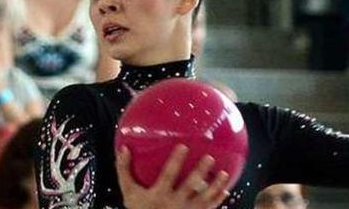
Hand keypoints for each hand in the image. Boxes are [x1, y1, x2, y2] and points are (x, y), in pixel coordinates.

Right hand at [116, 145, 230, 208]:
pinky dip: (217, 200)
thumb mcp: (129, 192)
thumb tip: (122, 148)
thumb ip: (125, 170)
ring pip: (203, 199)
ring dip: (215, 187)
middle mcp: (173, 204)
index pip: (168, 176)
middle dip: (200, 172)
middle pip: (190, 186)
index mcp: (158, 195)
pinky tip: (225, 191)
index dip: (176, 162)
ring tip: (224, 174)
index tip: (184, 146)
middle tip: (210, 157)